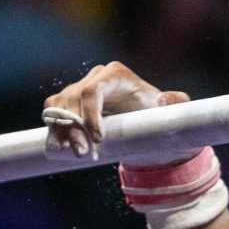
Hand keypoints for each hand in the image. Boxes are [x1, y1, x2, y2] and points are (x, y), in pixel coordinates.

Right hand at [42, 62, 188, 158]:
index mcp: (116, 75)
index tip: (98, 139)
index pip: (94, 90)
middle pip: (74, 99)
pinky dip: (54, 126)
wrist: (140, 122)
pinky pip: (53, 110)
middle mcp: (95, 77)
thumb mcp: (166, 110)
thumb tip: (173, 98)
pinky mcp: (68, 101)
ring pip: (60, 105)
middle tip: (82, 153)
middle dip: (75, 128)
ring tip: (73, 152)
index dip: (91, 114)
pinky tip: (60, 144)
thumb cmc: (152, 114)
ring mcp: (79, 87)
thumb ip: (175, 103)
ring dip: (62, 130)